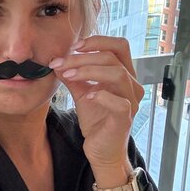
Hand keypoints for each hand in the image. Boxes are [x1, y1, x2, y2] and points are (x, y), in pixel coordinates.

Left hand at [49, 36, 143, 186]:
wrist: (101, 149)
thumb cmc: (96, 119)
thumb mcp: (81, 93)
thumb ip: (72, 76)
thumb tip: (57, 60)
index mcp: (124, 74)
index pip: (119, 46)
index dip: (97, 41)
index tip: (73, 47)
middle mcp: (132, 85)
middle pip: (113, 57)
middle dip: (83, 57)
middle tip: (61, 63)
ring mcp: (131, 101)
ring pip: (118, 74)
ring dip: (89, 71)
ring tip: (68, 75)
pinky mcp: (126, 119)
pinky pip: (119, 102)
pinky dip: (101, 95)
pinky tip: (86, 96)